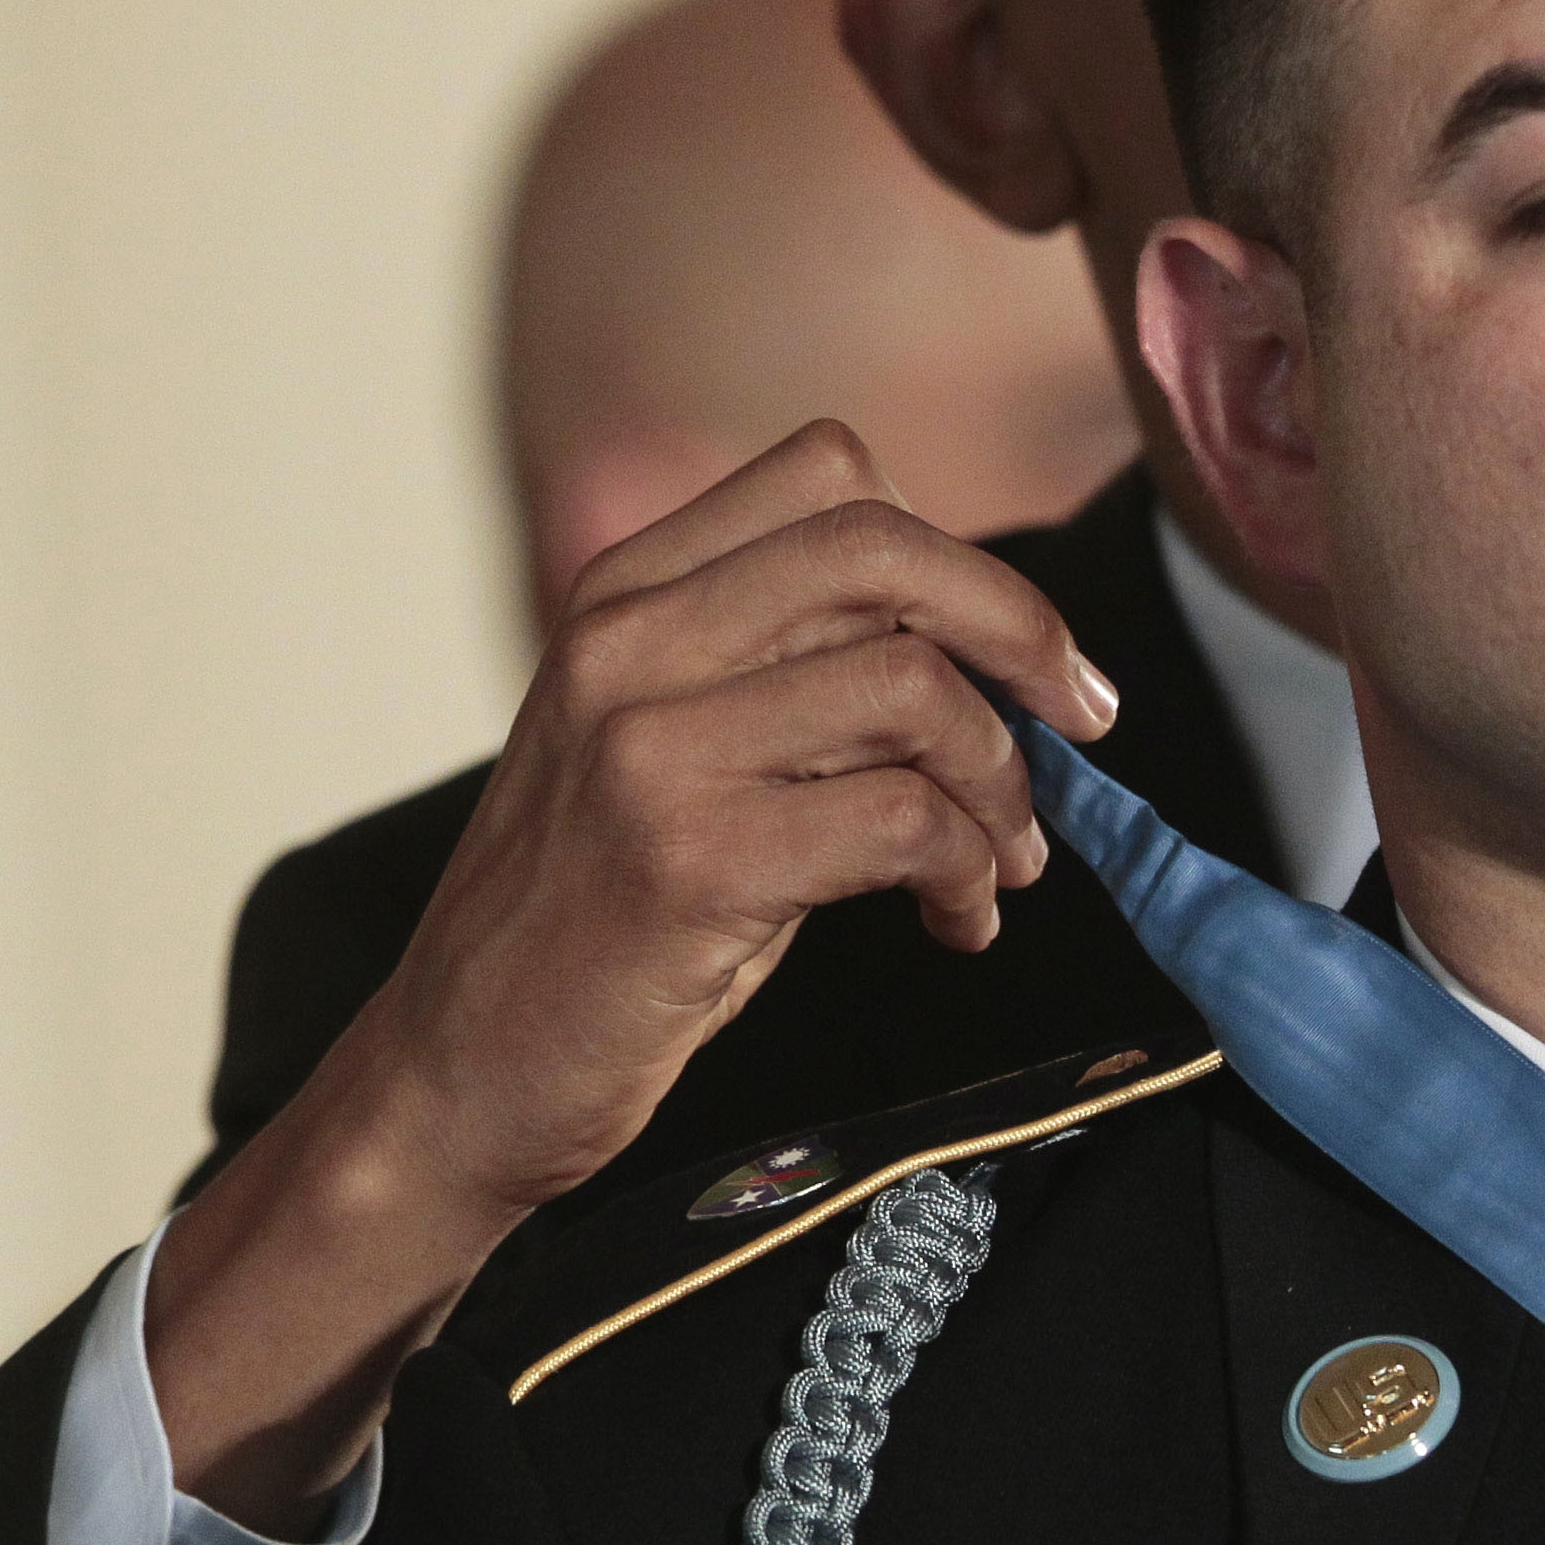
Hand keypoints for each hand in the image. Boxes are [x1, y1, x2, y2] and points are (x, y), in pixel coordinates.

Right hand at [149, 422, 1117, 1522]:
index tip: (1024, 652)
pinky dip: (968, 870)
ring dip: (1001, 785)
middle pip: (886, 551)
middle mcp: (627, 643)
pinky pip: (903, 820)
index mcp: (623, 592)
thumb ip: (794, 673)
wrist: (463, 1072)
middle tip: (1082, 726)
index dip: (960, 555)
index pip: (830, 472)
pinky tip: (957, 919)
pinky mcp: (686, 860)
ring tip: (1000, 861)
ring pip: (912, 687)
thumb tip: (1000, 655)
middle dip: (1023, 633)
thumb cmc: (599, 918)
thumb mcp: (674, 749)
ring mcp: (646, 746)